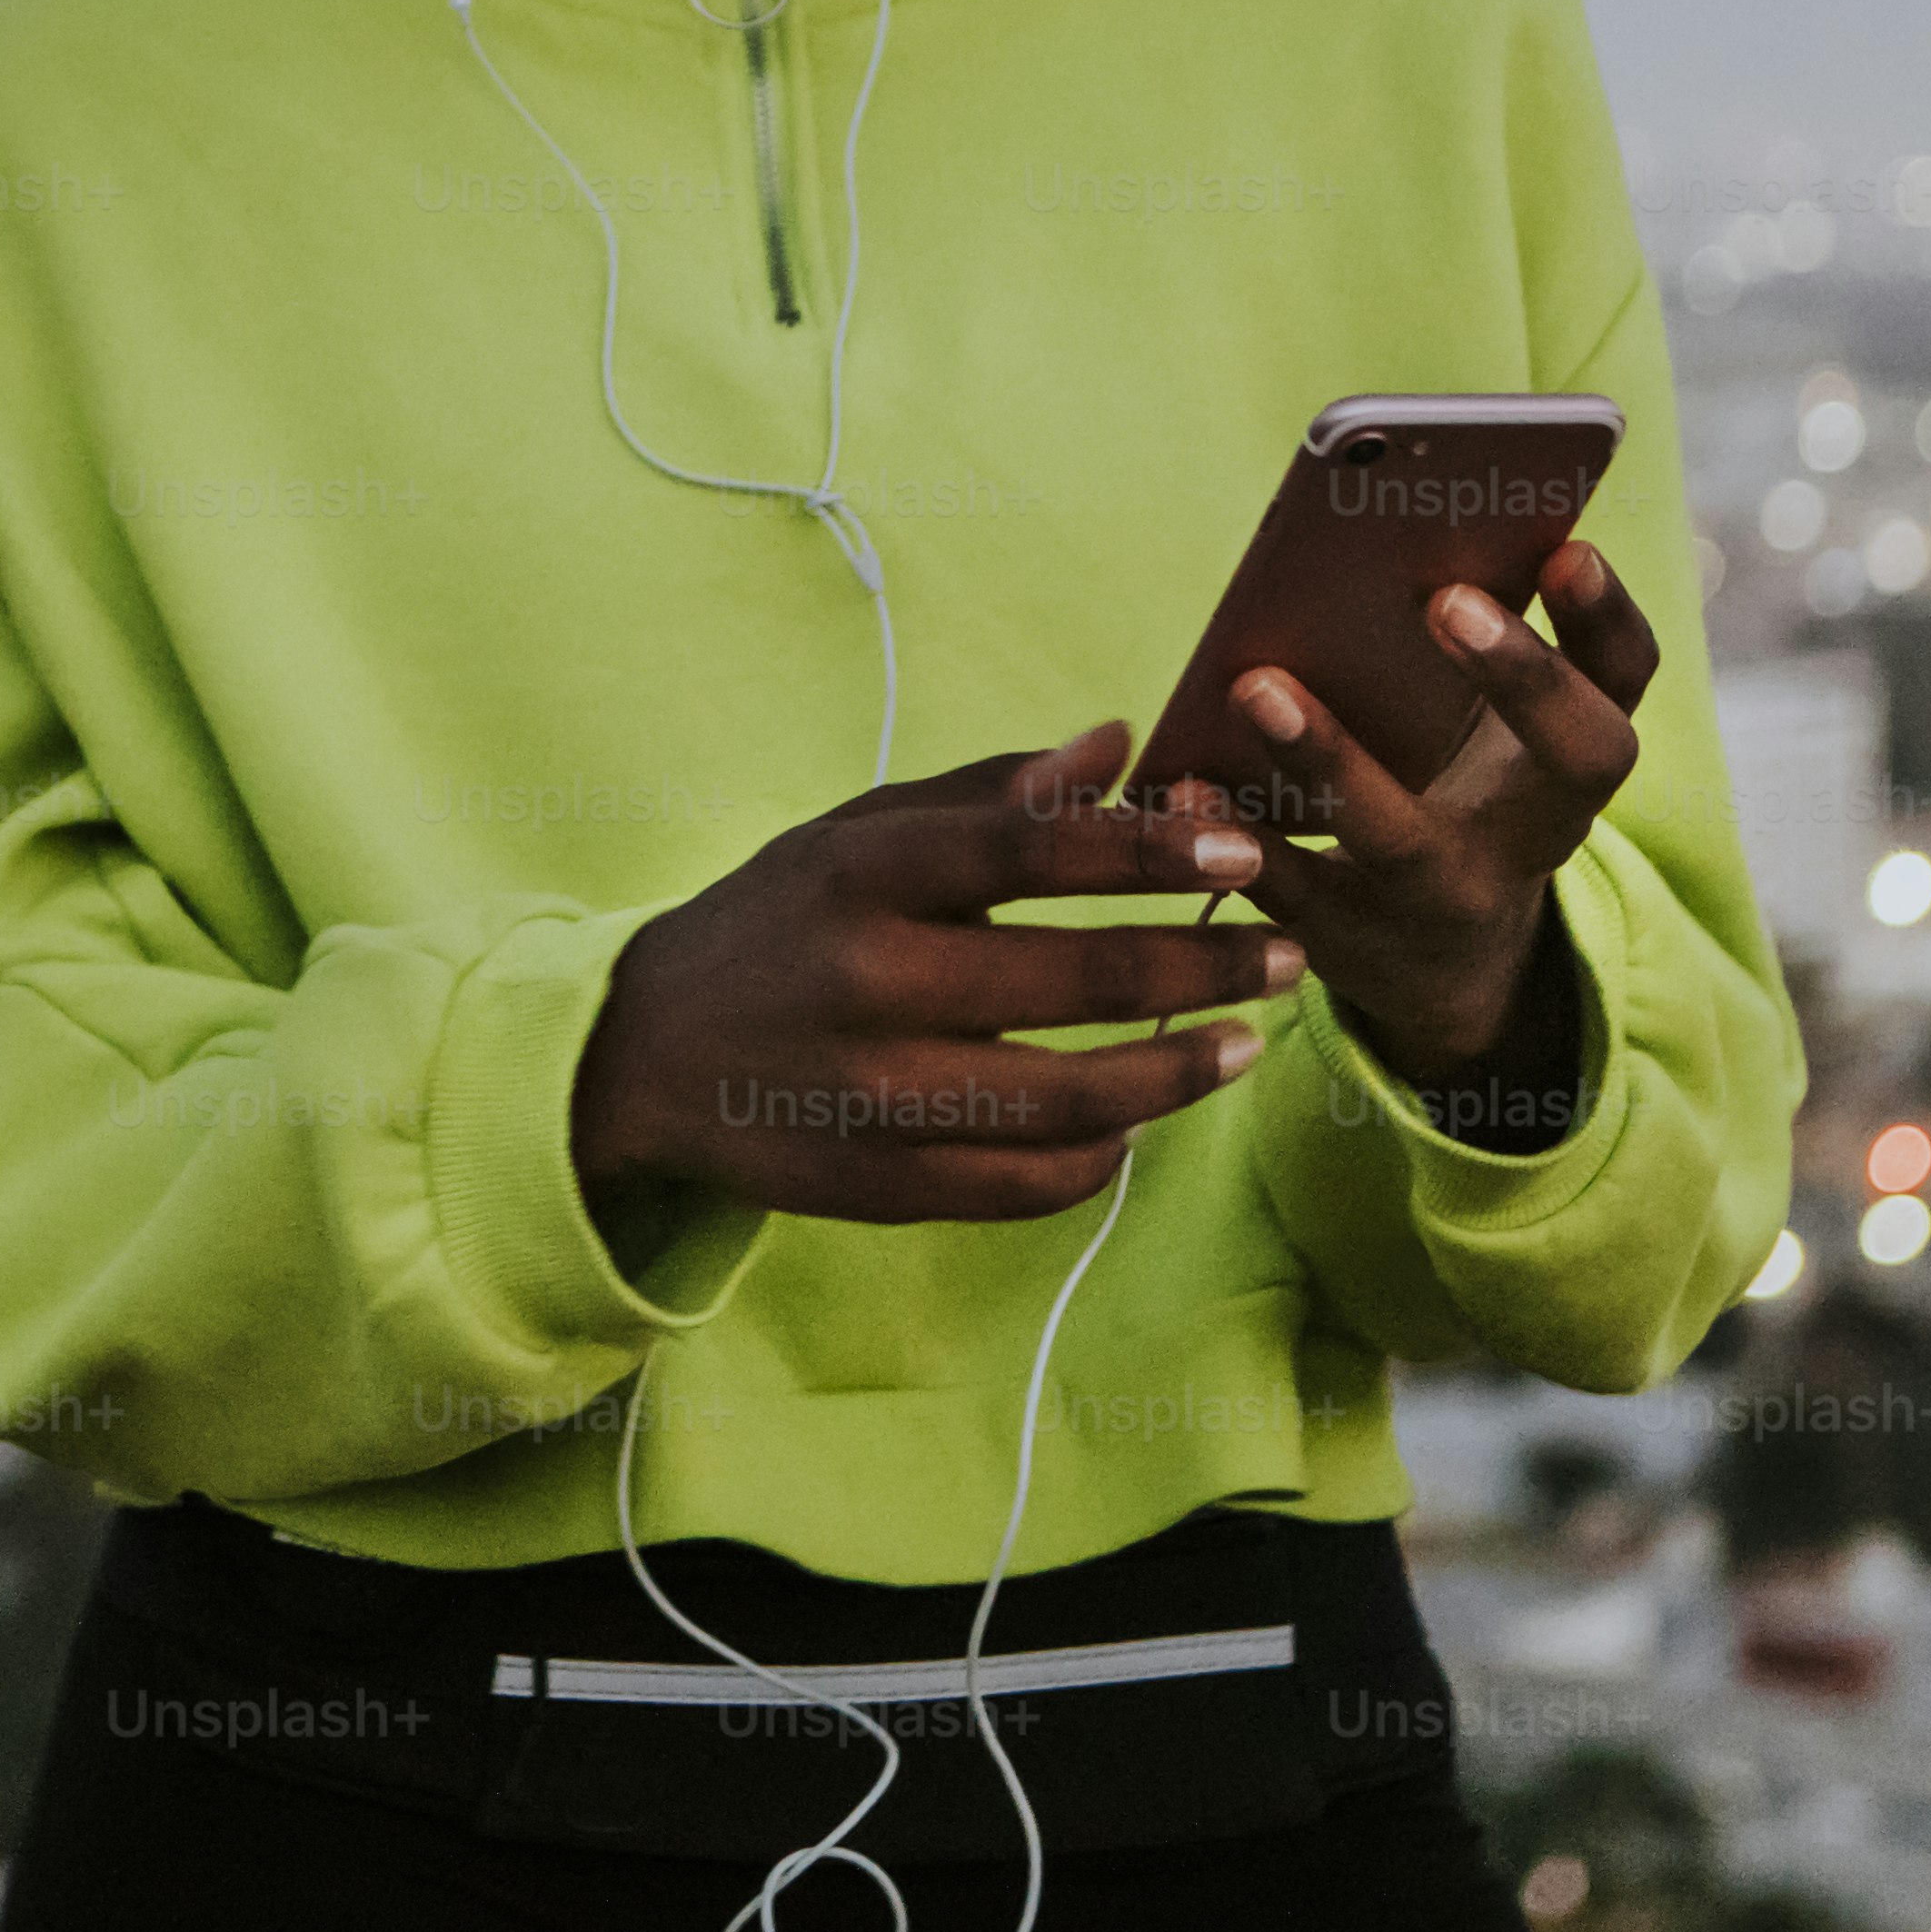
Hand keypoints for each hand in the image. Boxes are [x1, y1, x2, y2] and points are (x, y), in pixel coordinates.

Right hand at [568, 722, 1301, 1231]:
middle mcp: (869, 984)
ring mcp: (877, 1098)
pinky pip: (1031, 1183)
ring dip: (1181, 1074)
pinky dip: (1105, 1153)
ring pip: (1073, 1102)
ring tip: (1243, 1043)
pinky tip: (1143, 1120)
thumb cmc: (778, 921)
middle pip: (1076, 983)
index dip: (1146, 852)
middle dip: (1204, 967)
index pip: (1028, 852)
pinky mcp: (884, 1187)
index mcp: (863, 875)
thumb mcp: (858, 833)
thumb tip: (1118, 744)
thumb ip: (988, 793)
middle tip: (1284, 953)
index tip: (1239, 853)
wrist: (646, 1054)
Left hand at [1209, 538, 1662, 1123]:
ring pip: (1402, 838)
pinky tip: (1180, 785)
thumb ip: (1464, 655)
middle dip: (1525, 679)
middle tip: (1445, 598)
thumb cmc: (1456, 799)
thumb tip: (1399, 531)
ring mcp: (1446, 896)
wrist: (1443, 973)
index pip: (1623, 684)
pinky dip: (1232, 835)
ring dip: (1329, 758)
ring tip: (1257, 683)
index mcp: (1567, 759)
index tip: (1569, 548)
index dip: (1606, 620)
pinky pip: (1289, 890)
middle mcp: (1533, 832)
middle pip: (1578, 761)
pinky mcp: (1349, 939)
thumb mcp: (1484, 739)